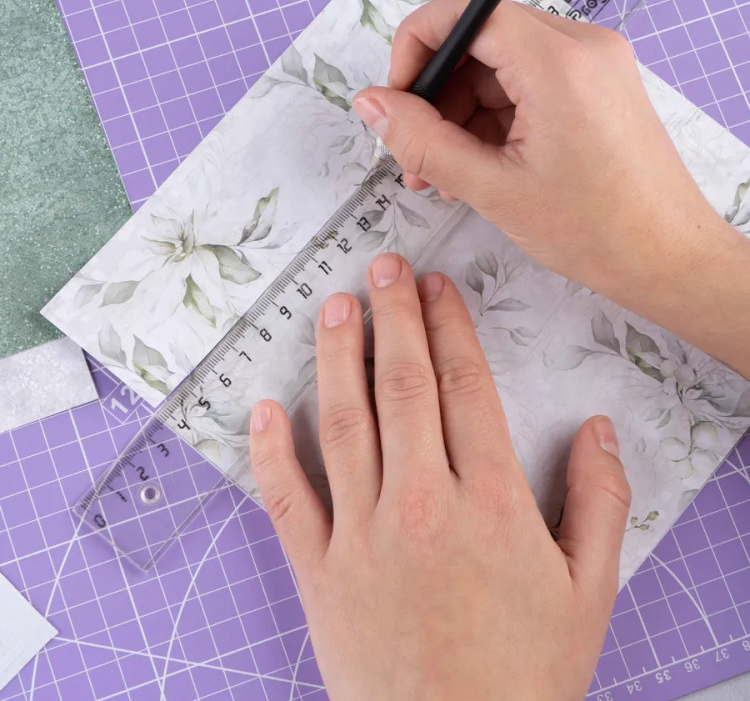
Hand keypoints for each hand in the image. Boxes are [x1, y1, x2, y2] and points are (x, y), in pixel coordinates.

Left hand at [250, 253, 630, 700]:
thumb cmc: (525, 677)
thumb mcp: (589, 590)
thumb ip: (598, 501)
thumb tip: (597, 430)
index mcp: (490, 503)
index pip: (465, 387)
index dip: (450, 328)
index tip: (437, 289)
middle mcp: (422, 504)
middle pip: (402, 386)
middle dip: (393, 317)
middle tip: (383, 269)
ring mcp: (362, 536)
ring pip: (343, 422)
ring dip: (336, 357)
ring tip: (334, 308)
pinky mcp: (319, 572)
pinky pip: (287, 498)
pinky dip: (271, 449)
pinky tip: (263, 406)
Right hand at [351, 0, 749, 375]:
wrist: (670, 258)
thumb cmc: (599, 231)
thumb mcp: (492, 188)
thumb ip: (423, 141)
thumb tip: (371, 104)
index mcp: (559, 63)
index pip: (465, 10)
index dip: (416, 45)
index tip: (396, 97)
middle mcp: (581, 46)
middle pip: (479, 37)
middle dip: (436, 91)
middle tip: (415, 152)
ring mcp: (592, 63)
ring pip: (499, 63)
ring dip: (461, 111)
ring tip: (445, 173)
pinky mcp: (595, 83)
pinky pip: (525, 81)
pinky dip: (493, 116)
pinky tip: (479, 165)